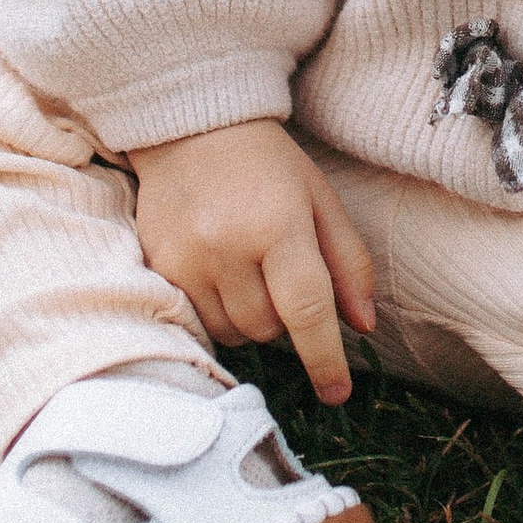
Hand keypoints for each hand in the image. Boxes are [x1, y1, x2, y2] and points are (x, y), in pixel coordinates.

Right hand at [131, 120, 376, 404]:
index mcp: (279, 224)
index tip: (337, 394)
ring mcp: (187, 259)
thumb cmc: (268, 165)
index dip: (325, 359)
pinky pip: (197, 322)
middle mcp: (228, 246)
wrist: (191, 128)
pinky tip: (219, 276)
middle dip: (284, 319)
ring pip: (232, 333)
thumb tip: (364, 327)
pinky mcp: (158, 266)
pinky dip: (217, 314)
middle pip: (268, 329)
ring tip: (249, 272)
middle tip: (281, 275)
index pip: (307, 309)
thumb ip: (348, 263)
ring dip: (250, 320)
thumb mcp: (321, 200)